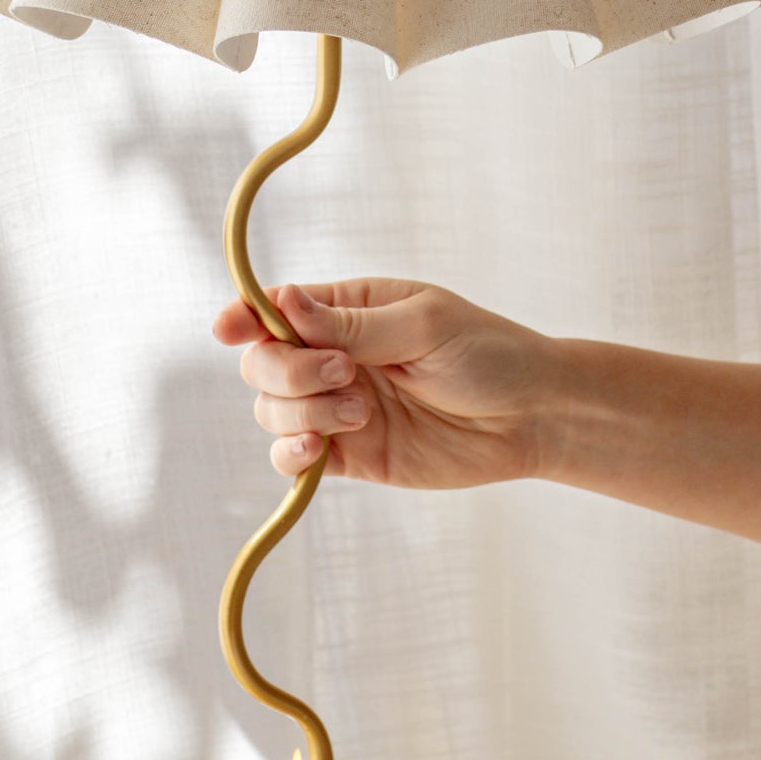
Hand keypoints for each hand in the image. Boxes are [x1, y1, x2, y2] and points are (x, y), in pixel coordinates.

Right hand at [211, 279, 550, 489]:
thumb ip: (351, 324)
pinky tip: (319, 449)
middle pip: (264, 363)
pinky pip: (291, 457)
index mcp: (349, 310)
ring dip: (302, 411)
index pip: (275, 310)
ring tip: (360, 412)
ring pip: (271, 411)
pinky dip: (291, 454)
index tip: (228, 330)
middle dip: (288, 370)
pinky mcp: (350, 455)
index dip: (244, 318)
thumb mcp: (423, 324)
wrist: (532, 416)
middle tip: (346, 373)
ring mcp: (338, 407)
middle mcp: (334, 357)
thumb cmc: (488, 353)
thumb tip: (283, 302)